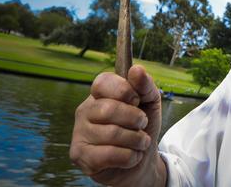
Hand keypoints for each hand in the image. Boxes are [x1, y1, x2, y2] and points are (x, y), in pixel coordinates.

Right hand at [69, 65, 165, 185]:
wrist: (142, 161)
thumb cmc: (142, 128)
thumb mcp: (150, 102)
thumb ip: (145, 85)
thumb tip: (136, 69)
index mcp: (99, 94)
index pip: (103, 81)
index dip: (124, 90)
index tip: (137, 100)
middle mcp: (84, 111)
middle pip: (109, 109)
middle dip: (135, 118)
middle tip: (142, 124)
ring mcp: (79, 134)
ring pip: (112, 133)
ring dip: (137, 140)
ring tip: (140, 142)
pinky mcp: (80, 156)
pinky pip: (109, 154)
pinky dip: (130, 156)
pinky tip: (131, 156)